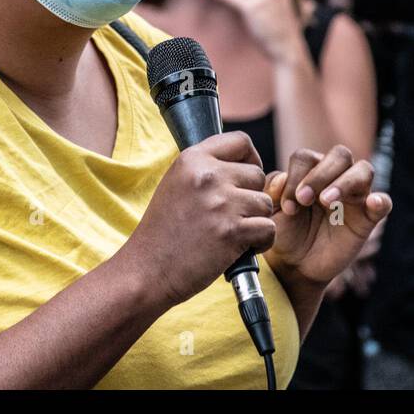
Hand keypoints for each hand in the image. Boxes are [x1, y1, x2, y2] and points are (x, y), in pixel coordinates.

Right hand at [120, 131, 276, 307]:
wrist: (145, 271)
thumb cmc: (164, 232)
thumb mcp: (177, 185)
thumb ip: (206, 169)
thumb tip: (247, 164)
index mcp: (192, 159)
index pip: (241, 142)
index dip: (250, 160)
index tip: (243, 180)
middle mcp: (207, 175)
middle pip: (258, 175)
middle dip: (251, 197)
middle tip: (231, 217)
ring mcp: (221, 202)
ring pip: (265, 203)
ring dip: (256, 221)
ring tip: (232, 234)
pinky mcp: (232, 231)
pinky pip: (268, 228)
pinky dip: (260, 242)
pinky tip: (239, 249)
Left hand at [263, 145, 391, 289]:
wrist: (297, 265)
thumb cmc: (285, 231)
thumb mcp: (273, 213)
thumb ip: (273, 191)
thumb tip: (282, 178)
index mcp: (310, 170)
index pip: (306, 157)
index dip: (295, 177)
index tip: (287, 204)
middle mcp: (336, 176)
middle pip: (340, 155)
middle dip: (321, 174)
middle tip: (304, 198)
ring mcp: (355, 196)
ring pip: (363, 170)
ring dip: (345, 182)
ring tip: (326, 201)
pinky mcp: (368, 217)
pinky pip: (384, 203)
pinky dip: (380, 201)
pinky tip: (372, 203)